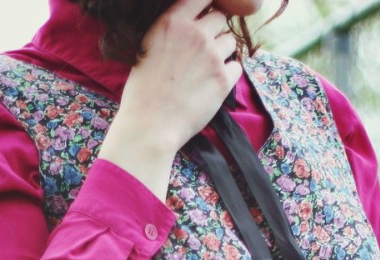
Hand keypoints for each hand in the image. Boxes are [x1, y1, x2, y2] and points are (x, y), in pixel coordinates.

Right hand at [119, 0, 241, 151]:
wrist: (150, 126)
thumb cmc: (143, 92)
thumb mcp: (148, 47)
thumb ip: (172, 29)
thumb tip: (190, 23)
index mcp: (173, 22)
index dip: (206, 5)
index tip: (204, 15)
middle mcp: (195, 34)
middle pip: (220, 18)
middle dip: (214, 31)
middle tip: (203, 51)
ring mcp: (212, 56)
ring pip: (231, 41)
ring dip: (223, 52)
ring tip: (206, 70)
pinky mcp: (223, 80)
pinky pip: (237, 66)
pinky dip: (229, 74)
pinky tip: (212, 84)